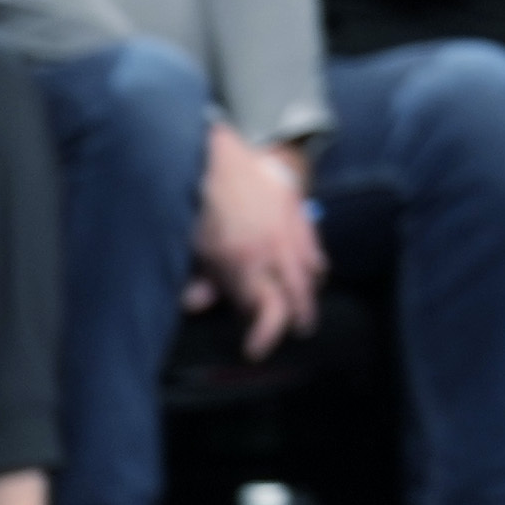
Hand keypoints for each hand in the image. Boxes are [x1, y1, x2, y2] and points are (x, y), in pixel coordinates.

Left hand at [195, 126, 324, 358]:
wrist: (223, 153)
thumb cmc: (199, 200)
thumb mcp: (189, 245)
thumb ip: (198, 278)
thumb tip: (198, 304)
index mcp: (245, 262)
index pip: (270, 311)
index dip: (266, 335)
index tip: (256, 350)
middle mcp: (275, 252)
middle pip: (298, 296)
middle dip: (297, 319)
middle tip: (295, 332)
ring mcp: (291, 232)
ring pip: (312, 273)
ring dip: (308, 293)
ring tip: (304, 305)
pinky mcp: (299, 214)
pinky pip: (315, 248)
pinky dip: (314, 264)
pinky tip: (311, 270)